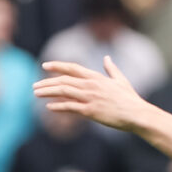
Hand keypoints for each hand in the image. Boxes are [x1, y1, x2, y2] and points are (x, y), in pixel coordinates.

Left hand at [32, 56, 152, 133]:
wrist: (136, 114)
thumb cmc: (130, 98)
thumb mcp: (121, 80)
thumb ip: (111, 69)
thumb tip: (106, 58)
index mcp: (96, 77)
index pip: (72, 68)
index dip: (57, 66)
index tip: (45, 65)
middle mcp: (91, 85)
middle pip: (63, 80)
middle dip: (47, 82)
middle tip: (35, 86)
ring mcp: (90, 97)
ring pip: (63, 91)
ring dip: (48, 92)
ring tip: (36, 93)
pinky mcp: (90, 111)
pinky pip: (70, 107)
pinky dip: (58, 106)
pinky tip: (48, 107)